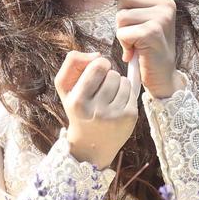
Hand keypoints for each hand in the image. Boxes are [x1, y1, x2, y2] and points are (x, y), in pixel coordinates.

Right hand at [55, 50, 139, 169]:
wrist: (90, 144)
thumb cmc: (78, 109)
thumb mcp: (65, 87)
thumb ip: (73, 63)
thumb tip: (98, 54)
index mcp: (78, 101)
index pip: (97, 66)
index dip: (100, 64)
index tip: (97, 73)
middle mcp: (96, 110)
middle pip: (112, 74)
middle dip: (109, 75)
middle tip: (102, 87)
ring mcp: (114, 115)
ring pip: (124, 81)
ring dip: (118, 84)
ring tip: (109, 96)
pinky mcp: (129, 117)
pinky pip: (133, 91)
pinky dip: (126, 93)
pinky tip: (117, 104)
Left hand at [106, 0, 179, 98]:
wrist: (162, 74)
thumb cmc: (150, 45)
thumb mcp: (147, 14)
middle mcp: (166, 3)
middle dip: (121, 15)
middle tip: (134, 31)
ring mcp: (161, 17)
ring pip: (121, 15)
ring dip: (122, 32)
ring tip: (135, 42)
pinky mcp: (152, 31)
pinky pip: (123, 32)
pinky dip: (124, 44)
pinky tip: (135, 50)